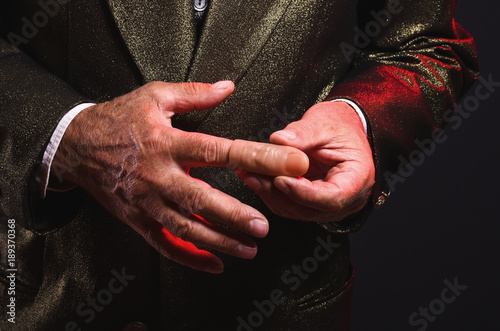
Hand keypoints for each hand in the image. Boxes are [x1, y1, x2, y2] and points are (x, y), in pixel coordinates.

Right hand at [51, 81, 269, 273]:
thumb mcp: (154, 96)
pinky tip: (214, 264)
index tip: (290, 163)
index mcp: (169, 144)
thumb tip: (228, 86)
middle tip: (263, 227)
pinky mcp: (137, 219)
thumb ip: (194, 95)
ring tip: (248, 249)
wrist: (76, 146)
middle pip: (201, 199)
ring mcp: (147, 202)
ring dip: (218, 241)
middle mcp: (159, 176)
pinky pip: (164, 243)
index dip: (258, 157)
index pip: (220, 151)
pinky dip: (189, 257)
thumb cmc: (119, 119)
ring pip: (185, 227)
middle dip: (234, 215)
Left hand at [240, 101, 374, 222]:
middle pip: (308, 208)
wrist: (344, 129)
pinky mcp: (309, 202)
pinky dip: (270, 192)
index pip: (332, 197)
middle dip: (277, 193)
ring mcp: (325, 204)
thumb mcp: (324, 123)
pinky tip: (255, 176)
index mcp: (356, 180)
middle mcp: (344, 199)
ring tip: (249, 173)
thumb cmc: (342, 126)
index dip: (303, 192)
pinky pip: (288, 204)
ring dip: (269, 193)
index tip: (280, 180)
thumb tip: (280, 140)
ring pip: (294, 210)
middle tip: (253, 175)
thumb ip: (303, 133)